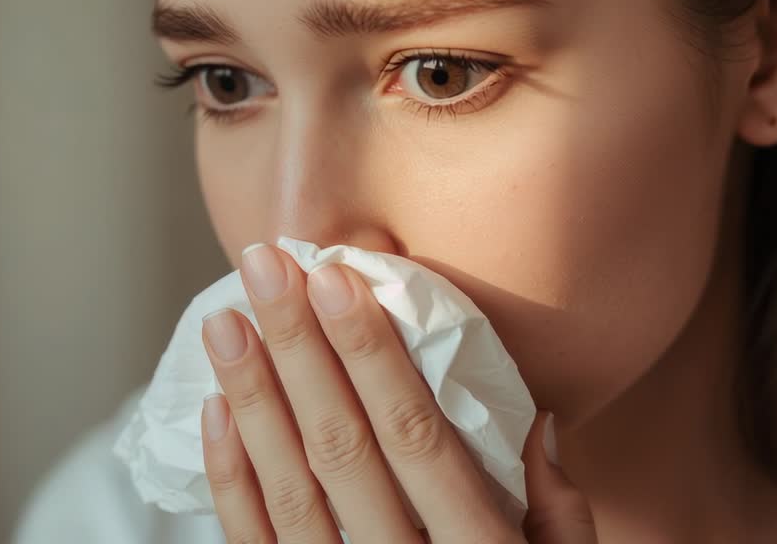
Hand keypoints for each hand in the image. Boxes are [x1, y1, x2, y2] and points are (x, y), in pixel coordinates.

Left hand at [197, 242, 596, 542]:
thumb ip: (560, 508)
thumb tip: (538, 419)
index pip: (416, 433)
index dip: (371, 353)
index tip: (337, 276)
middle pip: (343, 446)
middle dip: (298, 348)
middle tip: (264, 266)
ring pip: (289, 488)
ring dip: (252, 398)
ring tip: (225, 321)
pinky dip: (231, 478)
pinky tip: (216, 412)